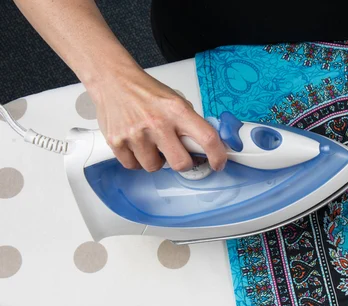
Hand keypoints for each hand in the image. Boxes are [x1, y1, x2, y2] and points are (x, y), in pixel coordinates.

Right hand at [88, 67, 226, 171]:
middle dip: (183, 163)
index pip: (207, 138)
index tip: (218, 163)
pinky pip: (133, 166)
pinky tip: (137, 145)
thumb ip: (190, 123)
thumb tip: (207, 145)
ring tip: (152, 143)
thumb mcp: (176, 101)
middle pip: (180, 163)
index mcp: (177, 110)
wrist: (113, 80)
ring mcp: (136, 134)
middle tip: (179, 155)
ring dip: (156, 160)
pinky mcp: (116, 141)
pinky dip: (137, 160)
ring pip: (154, 167)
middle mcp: (157, 123)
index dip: (217, 156)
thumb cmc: (147, 92)